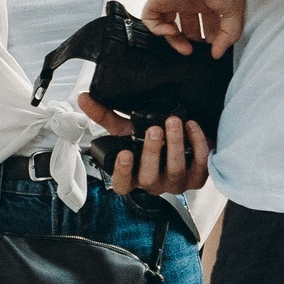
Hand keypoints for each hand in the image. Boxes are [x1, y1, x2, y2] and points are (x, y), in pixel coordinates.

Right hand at [77, 96, 209, 195]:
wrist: (184, 142)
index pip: (122, 185)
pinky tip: (191, 126)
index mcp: (133, 176)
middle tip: (154, 129)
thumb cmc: (151, 140)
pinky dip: (197, 144)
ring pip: (175, 170)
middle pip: (149, 178)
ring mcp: (176, 182)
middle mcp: (154, 184)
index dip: (122, 173)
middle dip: (152, 153)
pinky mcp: (198, 177)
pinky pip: (200, 164)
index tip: (125, 153)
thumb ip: (105, 116)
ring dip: (175, 144)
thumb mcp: (126, 130)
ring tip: (173, 121)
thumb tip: (83, 98)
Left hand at [140, 0, 245, 56]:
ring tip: (185, 49)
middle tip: (197, 51)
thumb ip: (229, 33)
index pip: (206, 23)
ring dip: (175, 40)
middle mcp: (189, 1)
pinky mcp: (157, 1)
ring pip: (167, 25)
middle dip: (192, 40)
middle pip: (187, 26)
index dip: (209, 38)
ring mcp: (172, 1)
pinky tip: (172, 32)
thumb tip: (218, 53)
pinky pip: (151, 19)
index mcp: (207, 0)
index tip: (213, 49)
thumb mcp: (233, 10)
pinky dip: (158, 30)